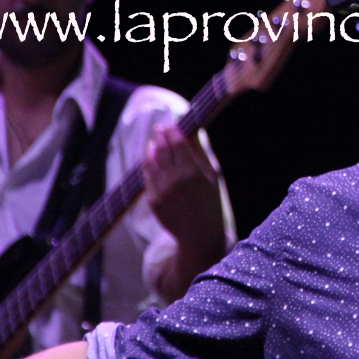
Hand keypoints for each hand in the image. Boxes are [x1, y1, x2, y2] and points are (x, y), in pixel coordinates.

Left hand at [141, 124, 226, 297]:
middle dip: (159, 135)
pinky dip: (148, 164)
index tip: (171, 123)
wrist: (199, 234)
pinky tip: (152, 158)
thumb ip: (200, 153)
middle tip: (160, 127)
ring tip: (154, 141)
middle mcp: (174, 180)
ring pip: (150, 161)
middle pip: (161, 149)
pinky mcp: (152, 199)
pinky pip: (146, 176)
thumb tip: (192, 131)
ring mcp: (160, 190)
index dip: (172, 130)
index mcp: (192, 172)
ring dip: (151, 148)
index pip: (177, 143)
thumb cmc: (210, 202)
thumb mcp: (212, 176)